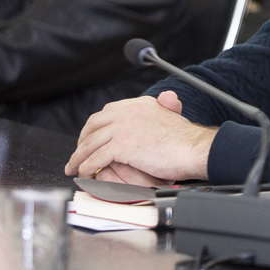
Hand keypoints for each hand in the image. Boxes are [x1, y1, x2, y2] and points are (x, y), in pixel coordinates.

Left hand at [65, 92, 216, 182]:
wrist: (195, 148)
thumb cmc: (188, 139)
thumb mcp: (174, 114)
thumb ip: (165, 107)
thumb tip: (167, 96)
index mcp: (141, 103)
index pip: (108, 112)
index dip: (95, 126)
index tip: (91, 137)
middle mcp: (129, 111)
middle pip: (94, 125)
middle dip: (82, 140)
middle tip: (78, 153)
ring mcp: (123, 127)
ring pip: (91, 143)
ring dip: (79, 157)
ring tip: (74, 168)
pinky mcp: (122, 145)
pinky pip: (96, 158)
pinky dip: (88, 167)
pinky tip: (86, 173)